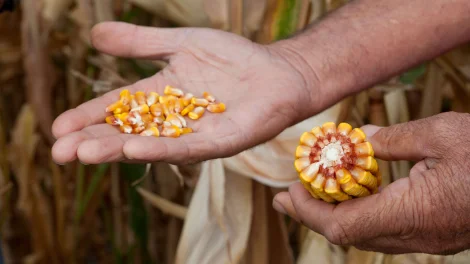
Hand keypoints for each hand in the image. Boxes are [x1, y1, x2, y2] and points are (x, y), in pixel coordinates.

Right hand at [51, 22, 317, 164]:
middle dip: (94, 142)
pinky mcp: (221, 142)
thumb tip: (94, 34)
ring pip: (152, 144)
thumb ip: (141, 43)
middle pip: (127, 133)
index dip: (88, 118)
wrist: (277, 71)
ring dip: (118, 149)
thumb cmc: (233, 58)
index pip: (117, 110)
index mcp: (161, 97)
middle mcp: (173, 121)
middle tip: (60, 152)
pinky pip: (188, 147)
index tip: (58, 129)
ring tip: (85, 153)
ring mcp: (196, 134)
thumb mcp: (181, 43)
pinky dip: (161, 148)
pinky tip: (134, 150)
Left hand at [273, 112, 469, 254]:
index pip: (343, 227)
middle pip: (350, 235)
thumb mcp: (441, 134)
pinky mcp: (436, 233)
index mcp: (414, 212)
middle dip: (313, 215)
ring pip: (367, 235)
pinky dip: (362, 214)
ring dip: (335, 214)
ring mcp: (428, 238)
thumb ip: (393, 140)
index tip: (289, 193)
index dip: (309, 213)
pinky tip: (354, 193)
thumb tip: (359, 140)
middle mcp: (417, 234)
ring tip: (313, 192)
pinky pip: (387, 230)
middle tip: (289, 195)